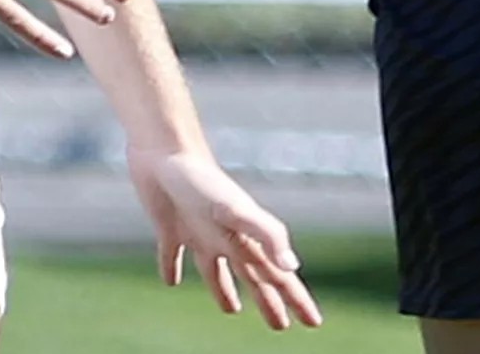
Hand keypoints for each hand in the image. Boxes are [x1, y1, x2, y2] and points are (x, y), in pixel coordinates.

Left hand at [130, 147, 323, 329]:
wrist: (165, 152)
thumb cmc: (203, 181)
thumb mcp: (236, 211)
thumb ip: (267, 236)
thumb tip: (291, 268)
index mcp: (247, 239)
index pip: (278, 276)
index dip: (297, 300)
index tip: (314, 323)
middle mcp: (227, 238)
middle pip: (252, 278)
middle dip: (268, 302)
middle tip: (280, 326)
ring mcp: (199, 233)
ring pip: (217, 272)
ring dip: (225, 292)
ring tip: (232, 311)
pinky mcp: (170, 228)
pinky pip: (173, 256)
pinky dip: (173, 268)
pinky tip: (171, 280)